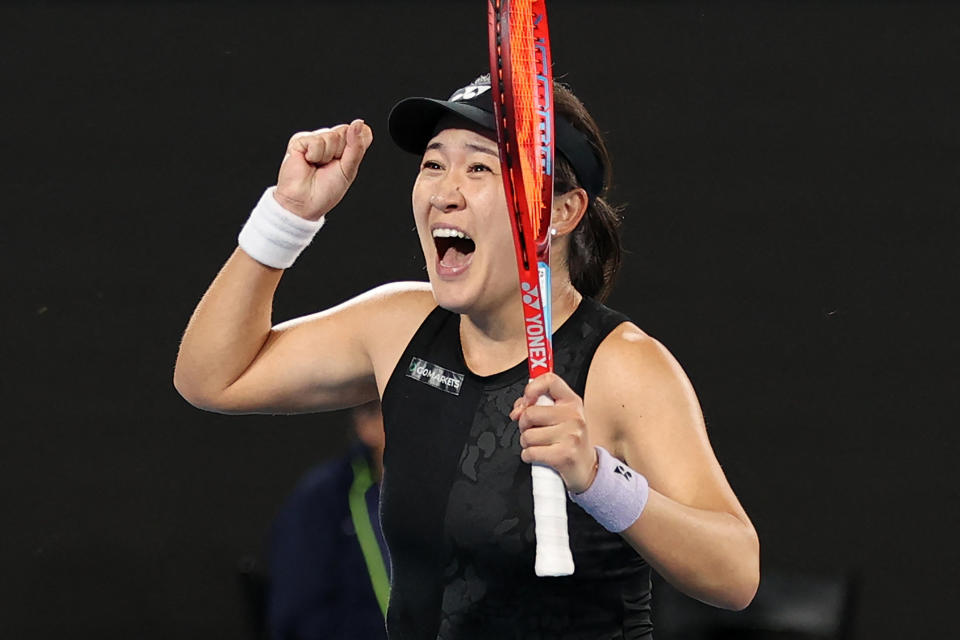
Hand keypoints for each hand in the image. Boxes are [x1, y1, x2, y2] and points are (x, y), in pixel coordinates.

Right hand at [274, 119, 373, 220]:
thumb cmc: (325, 190)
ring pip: (331, 136)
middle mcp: (330, 140)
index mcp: (344, 147)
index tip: (346, 162)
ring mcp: (315, 139)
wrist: (304, 202)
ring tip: (317, 166)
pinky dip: (314, 155)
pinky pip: (316, 141)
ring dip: (327, 156)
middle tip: (330, 166)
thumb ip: (356, 146)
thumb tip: (359, 124)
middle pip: (346, 131)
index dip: (356, 145)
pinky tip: (307, 162)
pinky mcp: (300, 140)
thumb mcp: (349, 169)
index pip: (360, 133)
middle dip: (341, 152)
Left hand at [509, 373, 598, 493]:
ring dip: (526, 444)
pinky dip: (528, 456)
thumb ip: (537, 406)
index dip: (531, 389)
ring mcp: (571, 436)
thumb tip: (517, 410)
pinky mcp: (564, 456)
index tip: (526, 401)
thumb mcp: (560, 417)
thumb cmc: (569, 440)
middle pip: (530, 413)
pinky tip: (539, 456)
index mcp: (572, 402)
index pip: (549, 380)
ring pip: (528, 435)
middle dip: (524, 425)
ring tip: (540, 445)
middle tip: (533, 431)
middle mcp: (574, 416)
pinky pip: (530, 452)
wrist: (587, 468)